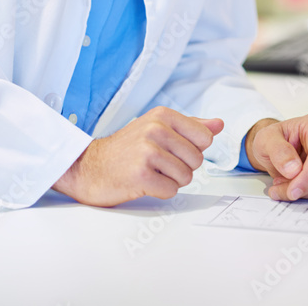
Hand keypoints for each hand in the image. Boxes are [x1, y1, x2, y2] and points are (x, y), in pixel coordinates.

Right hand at [53, 106, 222, 206]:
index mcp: (163, 116)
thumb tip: (219, 124)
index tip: (172, 150)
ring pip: (186, 177)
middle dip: (181, 167)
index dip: (192, 150)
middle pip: (197, 160)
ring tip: (150, 172)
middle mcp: (155, 129)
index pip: (205, 138)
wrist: (88, 167)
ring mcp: (147, 152)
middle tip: (158, 164)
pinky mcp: (140, 175)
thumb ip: (191, 126)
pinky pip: (171, 190)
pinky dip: (160, 191)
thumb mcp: (157, 128)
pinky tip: (144, 183)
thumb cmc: (126, 149)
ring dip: (170, 180)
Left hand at [247, 114, 307, 200]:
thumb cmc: (272, 140)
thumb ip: (278, 151)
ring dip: (304, 193)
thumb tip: (294, 169)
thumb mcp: (265, 140)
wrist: (275, 148)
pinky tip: (293, 186)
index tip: (292, 190)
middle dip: (301, 187)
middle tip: (277, 188)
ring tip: (282, 185)